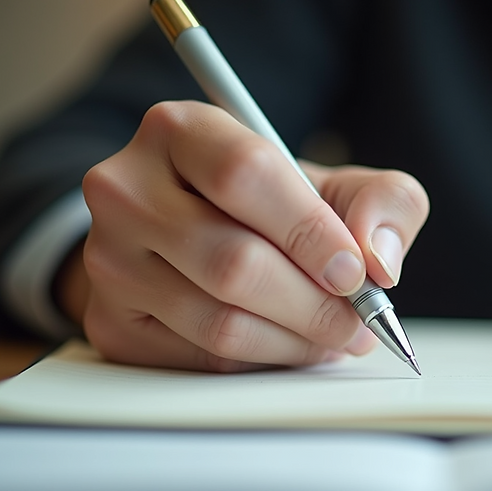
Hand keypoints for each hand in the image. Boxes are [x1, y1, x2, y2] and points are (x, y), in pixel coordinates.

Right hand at [58, 100, 428, 370]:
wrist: (193, 233)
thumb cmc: (271, 207)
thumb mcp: (335, 184)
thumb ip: (382, 201)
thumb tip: (378, 258)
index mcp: (179, 130)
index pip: (245, 174)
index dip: (310, 231)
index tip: (355, 271)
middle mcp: (126, 190)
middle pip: (233, 261)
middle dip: (315, 305)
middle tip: (359, 321)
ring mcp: (109, 260)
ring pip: (220, 321)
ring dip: (296, 340)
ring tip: (336, 336)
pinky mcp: (112, 323)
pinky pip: (203, 358)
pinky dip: (264, 360)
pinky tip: (291, 344)